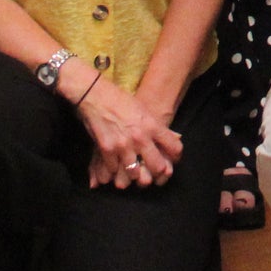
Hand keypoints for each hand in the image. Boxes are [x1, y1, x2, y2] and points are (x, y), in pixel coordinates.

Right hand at [72, 72, 181, 190]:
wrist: (96, 96)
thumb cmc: (121, 101)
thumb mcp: (144, 110)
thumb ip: (155, 127)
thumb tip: (169, 140)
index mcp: (153, 125)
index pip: (174, 148)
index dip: (175, 157)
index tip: (171, 159)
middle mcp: (140, 137)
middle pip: (158, 167)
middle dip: (156, 171)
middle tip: (151, 171)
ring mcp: (124, 145)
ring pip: (135, 174)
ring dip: (133, 174)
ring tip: (131, 171)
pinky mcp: (107, 150)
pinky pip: (114, 170)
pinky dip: (114, 170)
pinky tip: (114, 165)